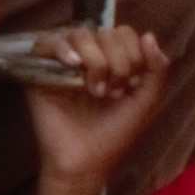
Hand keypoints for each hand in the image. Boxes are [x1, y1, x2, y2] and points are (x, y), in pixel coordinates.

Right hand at [18, 25, 172, 194]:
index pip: (123, 33)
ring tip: (94, 90)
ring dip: (94, 60)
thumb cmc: (114, 134)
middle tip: (111, 93)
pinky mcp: (39, 71)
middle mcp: (88, 57)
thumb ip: (156, 69)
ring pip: (80, 34)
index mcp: (113, 61)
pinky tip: (72, 63)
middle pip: (105, 32)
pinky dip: (61, 47)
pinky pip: (45, 42)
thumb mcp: (145, 101)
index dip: (132, 54)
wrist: (85, 162)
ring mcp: (63, 63)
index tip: (128, 86)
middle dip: (116, 62)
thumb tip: (149, 36)